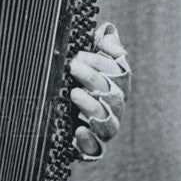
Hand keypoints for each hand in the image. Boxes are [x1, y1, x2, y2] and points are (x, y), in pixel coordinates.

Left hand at [69, 23, 130, 159]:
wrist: (61, 119)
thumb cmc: (81, 84)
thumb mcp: (89, 62)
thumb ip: (103, 46)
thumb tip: (110, 32)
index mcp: (116, 86)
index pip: (119, 73)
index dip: (102, 62)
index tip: (80, 54)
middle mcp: (113, 107)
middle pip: (112, 94)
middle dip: (92, 78)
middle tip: (73, 66)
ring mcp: (103, 127)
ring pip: (106, 121)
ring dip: (91, 106)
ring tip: (75, 93)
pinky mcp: (91, 145)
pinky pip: (94, 147)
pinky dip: (88, 140)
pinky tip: (79, 130)